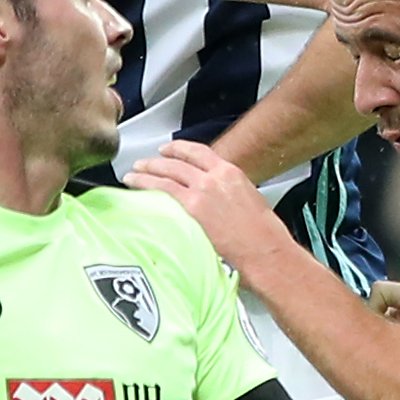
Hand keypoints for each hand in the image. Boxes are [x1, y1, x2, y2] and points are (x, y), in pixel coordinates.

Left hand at [132, 139, 277, 266]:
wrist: (266, 251)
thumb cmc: (262, 235)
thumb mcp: (249, 199)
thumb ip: (228, 192)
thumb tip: (215, 198)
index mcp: (230, 173)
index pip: (199, 152)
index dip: (179, 148)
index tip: (169, 149)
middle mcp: (214, 178)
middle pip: (178, 162)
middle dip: (157, 160)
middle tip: (144, 162)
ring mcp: (201, 193)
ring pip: (166, 174)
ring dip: (146, 172)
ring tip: (133, 174)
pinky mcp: (192, 209)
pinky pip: (162, 192)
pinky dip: (146, 187)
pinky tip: (136, 188)